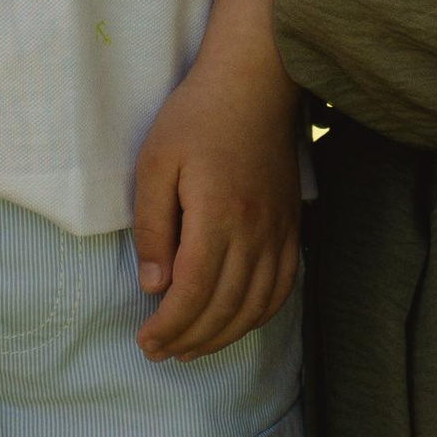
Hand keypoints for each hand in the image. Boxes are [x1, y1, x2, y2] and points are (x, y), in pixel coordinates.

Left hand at [130, 36, 300, 359]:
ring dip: (223, 336)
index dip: (170, 325)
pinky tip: (236, 322)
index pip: (194, 292)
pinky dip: (258, 315)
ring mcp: (279, 232)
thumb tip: (153, 286)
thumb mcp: (156, 162)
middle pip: (225, 308)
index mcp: (218, 215)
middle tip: (159, 352)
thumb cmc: (197, 117)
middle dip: (189, 339)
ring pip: (255, 306)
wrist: (255, 83)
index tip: (144, 341)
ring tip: (190, 348)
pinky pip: (282, 288)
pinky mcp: (291, 227)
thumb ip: (154, 227)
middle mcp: (256, 232)